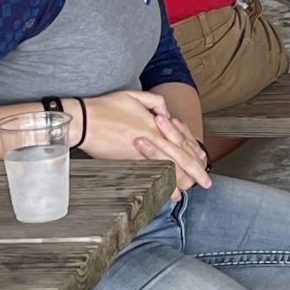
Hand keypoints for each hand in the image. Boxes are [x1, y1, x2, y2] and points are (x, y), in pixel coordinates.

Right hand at [78, 88, 212, 194]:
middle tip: (206, 183)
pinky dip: (160, 183)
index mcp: (155, 125)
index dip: (194, 154)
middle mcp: (152, 139)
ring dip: (178, 182)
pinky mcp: (128, 161)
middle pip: (179, 159)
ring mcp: (140, 153)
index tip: (204, 162)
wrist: (83, 120)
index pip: (181, 142)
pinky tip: (165, 192)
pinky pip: (150, 174)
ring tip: (184, 193)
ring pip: (167, 169)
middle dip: (194, 173)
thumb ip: (153, 101)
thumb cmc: (105, 106)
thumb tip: (165, 112)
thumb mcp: (133, 95)